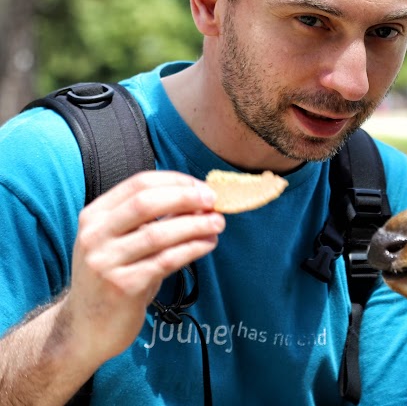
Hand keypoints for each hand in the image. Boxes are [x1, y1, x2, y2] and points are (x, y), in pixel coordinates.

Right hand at [61, 171, 224, 364]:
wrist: (86, 328)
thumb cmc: (113, 278)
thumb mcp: (121, 242)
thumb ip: (151, 220)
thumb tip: (197, 199)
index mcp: (94, 216)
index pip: (139, 184)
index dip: (176, 181)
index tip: (202, 187)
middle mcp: (95, 236)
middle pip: (147, 203)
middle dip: (186, 198)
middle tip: (214, 200)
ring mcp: (105, 262)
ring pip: (159, 233)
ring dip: (196, 225)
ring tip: (218, 223)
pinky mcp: (123, 287)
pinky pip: (166, 261)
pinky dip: (192, 248)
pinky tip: (208, 244)